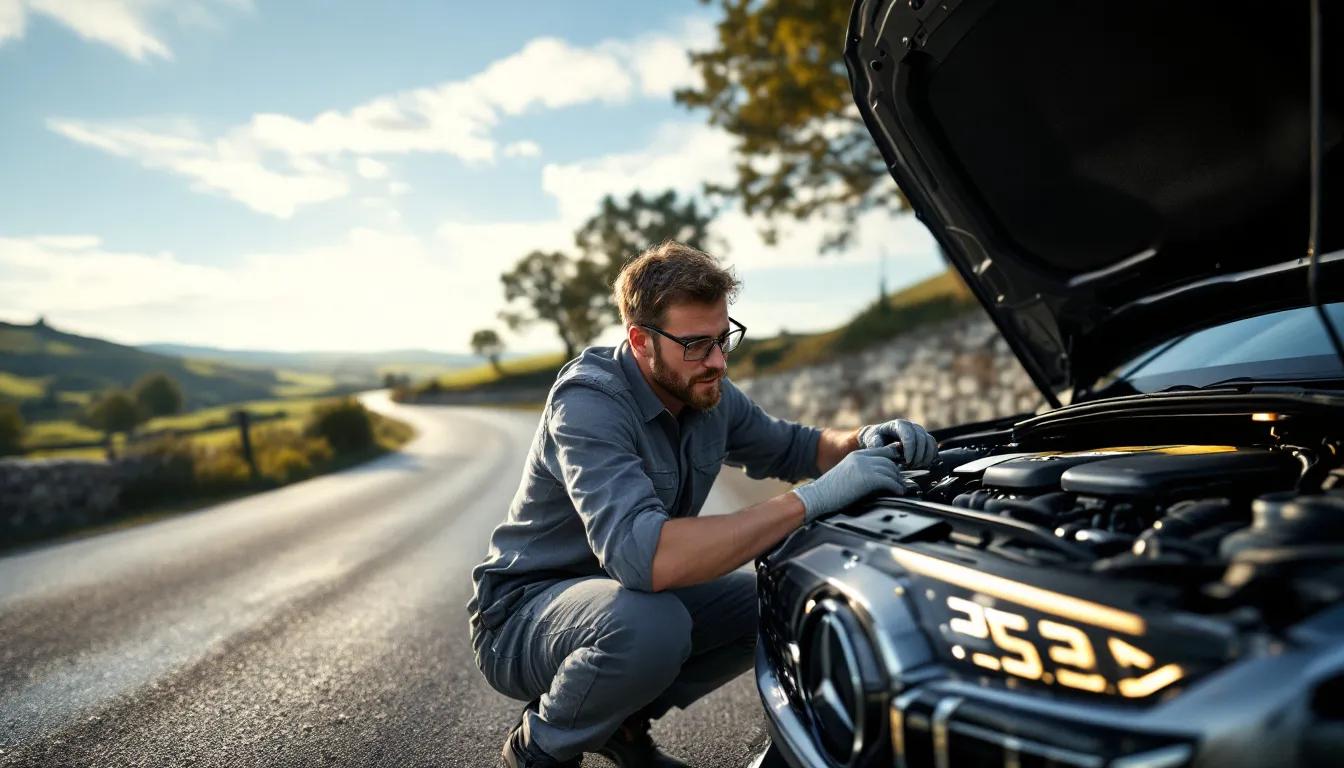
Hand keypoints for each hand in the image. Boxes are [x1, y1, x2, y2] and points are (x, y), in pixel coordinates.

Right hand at [792, 444, 907, 522]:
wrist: (818, 496)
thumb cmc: (829, 491)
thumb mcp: (846, 475)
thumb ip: (860, 472)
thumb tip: (874, 481)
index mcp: (856, 455)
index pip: (881, 452)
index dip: (892, 460)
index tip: (898, 470)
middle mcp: (861, 458)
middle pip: (888, 461)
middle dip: (897, 472)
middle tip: (902, 482)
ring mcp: (865, 466)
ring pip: (891, 470)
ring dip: (899, 480)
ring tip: (902, 488)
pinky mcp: (867, 478)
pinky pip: (889, 480)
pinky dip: (896, 487)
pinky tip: (899, 492)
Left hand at [856, 419, 936, 467]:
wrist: (879, 439)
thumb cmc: (875, 439)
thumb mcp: (872, 440)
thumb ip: (877, 445)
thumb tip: (885, 450)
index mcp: (898, 425)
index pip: (909, 435)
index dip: (910, 449)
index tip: (906, 461)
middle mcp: (911, 426)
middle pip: (921, 439)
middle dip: (918, 455)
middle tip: (910, 466)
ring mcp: (920, 431)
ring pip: (930, 442)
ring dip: (925, 457)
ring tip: (915, 466)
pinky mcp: (925, 439)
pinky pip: (933, 446)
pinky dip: (931, 457)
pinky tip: (923, 465)